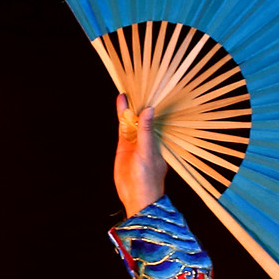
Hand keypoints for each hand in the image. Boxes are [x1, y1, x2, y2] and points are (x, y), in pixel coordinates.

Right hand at [115, 93, 165, 214]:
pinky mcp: (124, 145)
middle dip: (141, 101)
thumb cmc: (147, 177)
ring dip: (129, 106)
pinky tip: (119, 104)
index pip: (158, 116)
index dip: (155, 102)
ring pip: (132, 119)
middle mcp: (148, 137)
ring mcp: (135, 140)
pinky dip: (120, 115)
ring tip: (126, 90)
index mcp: (159, 138)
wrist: (136, 197)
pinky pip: (122, 127)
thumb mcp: (147, 152)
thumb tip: (148, 110)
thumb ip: (145, 131)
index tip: (154, 86)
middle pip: (144, 116)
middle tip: (138, 82)